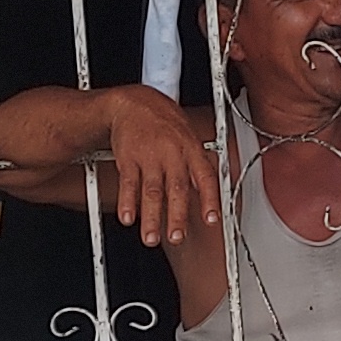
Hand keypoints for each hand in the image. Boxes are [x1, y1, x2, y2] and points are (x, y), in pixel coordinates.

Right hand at [92, 85, 220, 248]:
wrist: (133, 102)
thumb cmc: (163, 120)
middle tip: (176, 238)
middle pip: (177, 189)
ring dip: (151, 217)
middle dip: (177, 216)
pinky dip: (128, 202)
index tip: (212, 220)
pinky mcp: (128, 157)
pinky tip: (128, 217)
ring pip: (152, 191)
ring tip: (150, 238)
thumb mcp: (188, 135)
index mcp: (191, 149)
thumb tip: (205, 193)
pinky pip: (128, 183)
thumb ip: (195, 164)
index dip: (210, 200)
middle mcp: (172, 153)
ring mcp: (149, 156)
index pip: (205, 178)